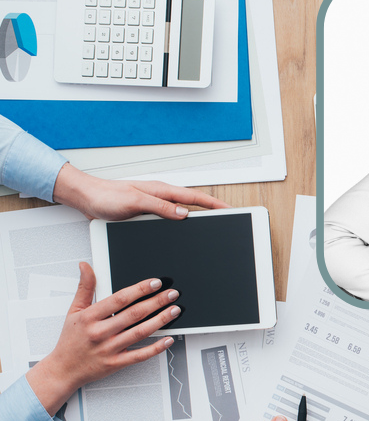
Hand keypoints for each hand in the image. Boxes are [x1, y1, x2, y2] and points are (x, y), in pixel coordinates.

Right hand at [25, 263, 179, 414]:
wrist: (63, 369)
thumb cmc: (70, 340)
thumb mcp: (74, 311)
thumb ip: (84, 288)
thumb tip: (86, 266)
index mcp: (90, 317)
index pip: (119, 299)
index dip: (140, 289)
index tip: (156, 283)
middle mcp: (100, 332)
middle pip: (134, 314)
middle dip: (156, 302)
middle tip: (172, 294)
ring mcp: (109, 349)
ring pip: (140, 332)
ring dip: (160, 320)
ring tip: (174, 310)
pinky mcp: (115, 363)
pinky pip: (139, 355)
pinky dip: (155, 347)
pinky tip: (168, 339)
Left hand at [52, 163, 228, 220]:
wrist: (86, 198)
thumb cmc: (106, 197)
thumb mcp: (135, 202)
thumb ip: (160, 207)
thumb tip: (183, 213)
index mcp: (161, 191)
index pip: (194, 198)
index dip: (214, 204)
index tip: (229, 210)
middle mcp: (159, 197)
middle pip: (192, 204)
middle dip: (211, 209)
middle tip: (227, 217)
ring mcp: (154, 205)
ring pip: (181, 211)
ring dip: (196, 216)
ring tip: (212, 224)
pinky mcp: (146, 213)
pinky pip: (169, 218)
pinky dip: (180, 223)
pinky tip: (182, 229)